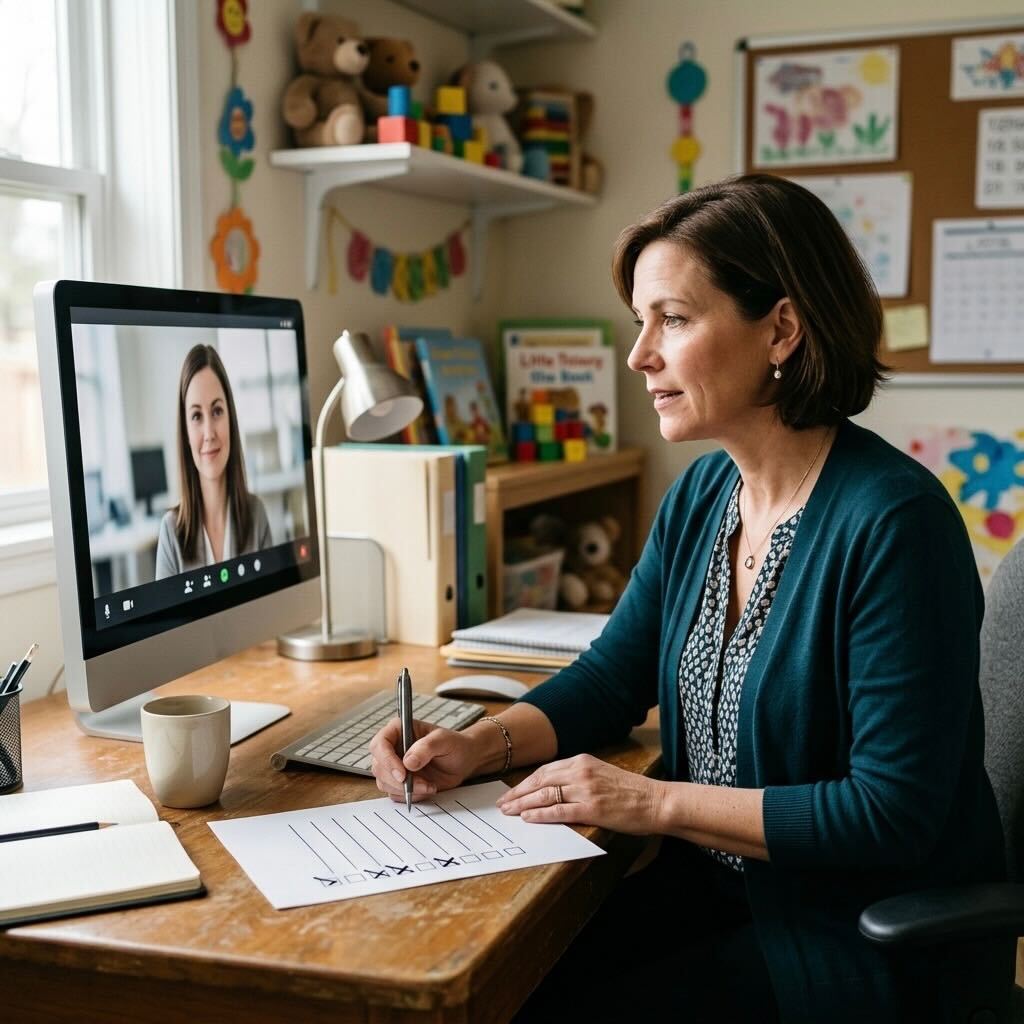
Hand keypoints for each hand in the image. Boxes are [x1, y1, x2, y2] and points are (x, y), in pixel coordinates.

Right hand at [368, 718, 478, 802]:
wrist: (463, 761)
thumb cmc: (454, 745)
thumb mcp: (444, 740)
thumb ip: (427, 747)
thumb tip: (408, 762)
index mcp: (399, 730)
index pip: (380, 744)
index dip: (387, 760)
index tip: (402, 774)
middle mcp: (392, 748)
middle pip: (379, 767)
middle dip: (398, 780)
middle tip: (421, 784)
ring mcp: (394, 766)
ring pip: (384, 783)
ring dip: (406, 789)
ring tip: (429, 785)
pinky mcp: (399, 782)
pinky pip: (395, 794)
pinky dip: (411, 795)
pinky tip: (428, 788)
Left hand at [496, 754, 665, 834]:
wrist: (655, 800)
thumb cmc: (631, 791)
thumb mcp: (601, 774)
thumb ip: (579, 777)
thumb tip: (555, 788)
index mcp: (583, 761)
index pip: (545, 770)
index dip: (526, 782)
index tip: (512, 791)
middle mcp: (581, 772)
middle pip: (540, 781)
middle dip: (518, 793)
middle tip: (502, 804)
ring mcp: (585, 790)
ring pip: (545, 795)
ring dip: (523, 804)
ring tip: (509, 812)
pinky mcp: (591, 808)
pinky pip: (559, 811)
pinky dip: (540, 814)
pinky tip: (528, 818)